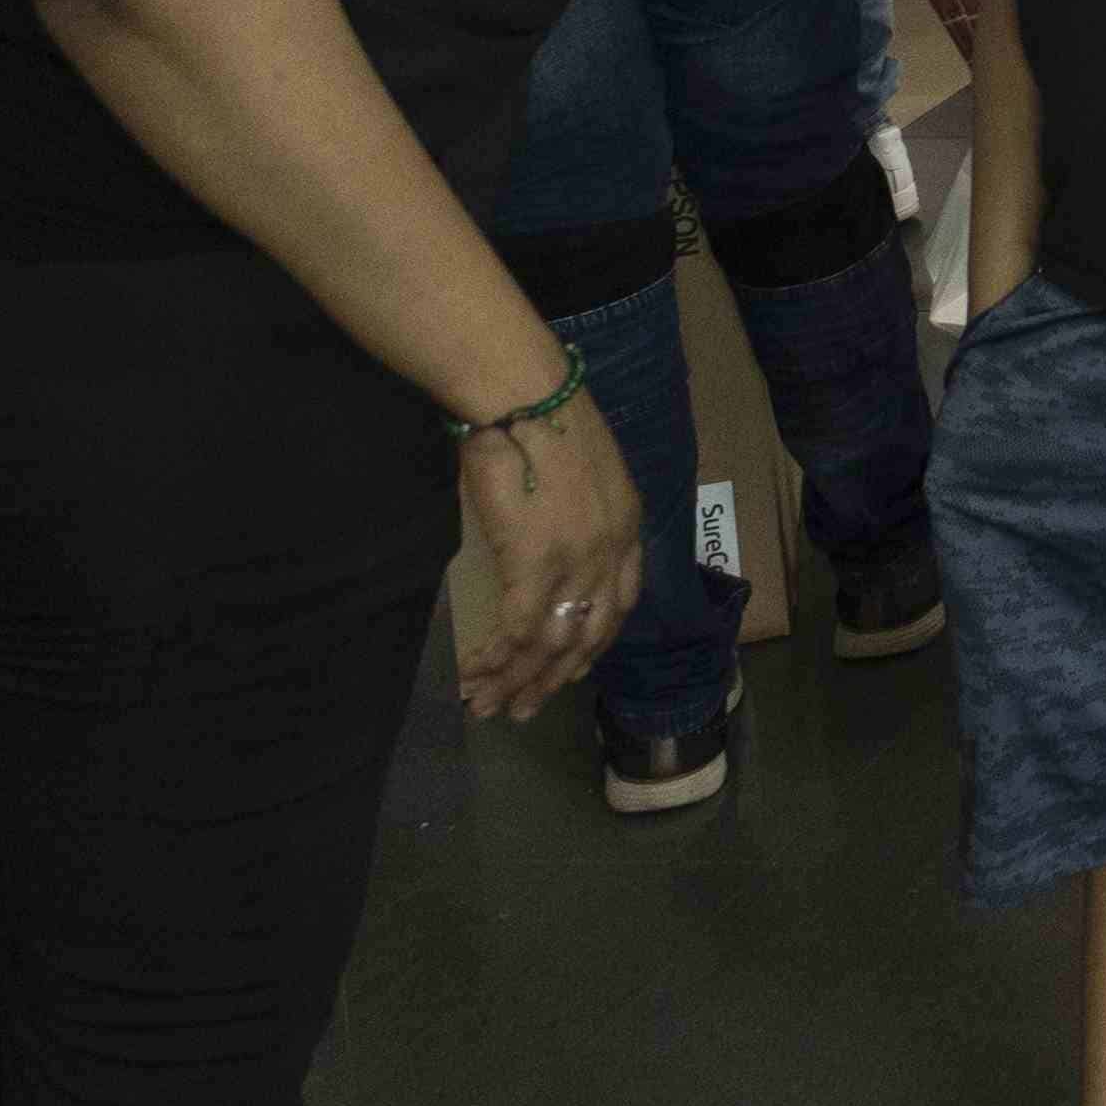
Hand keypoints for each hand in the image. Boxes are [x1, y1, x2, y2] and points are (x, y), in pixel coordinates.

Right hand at [446, 386, 643, 723]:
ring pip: (552, 641)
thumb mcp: (584, 473)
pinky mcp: (536, 562)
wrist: (525, 396)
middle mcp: (611, 550)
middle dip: (553, 679)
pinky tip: (478, 674)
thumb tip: (554, 545)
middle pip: (589, 636)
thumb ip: (580, 516)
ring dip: (519, 679)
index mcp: (627, 527)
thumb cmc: (541, 423)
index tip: (571, 668)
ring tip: (491, 706)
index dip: (593, 643)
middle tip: (523, 709)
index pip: (620, 604)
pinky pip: (519, 628)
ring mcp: (577, 560)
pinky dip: (498, 657)